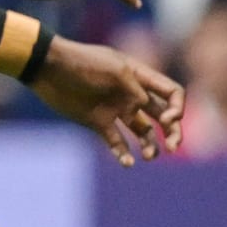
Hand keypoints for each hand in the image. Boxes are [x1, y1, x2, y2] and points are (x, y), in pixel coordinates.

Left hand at [29, 38, 183, 167]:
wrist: (48, 68)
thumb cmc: (83, 64)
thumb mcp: (116, 71)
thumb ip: (139, 91)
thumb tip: (156, 114)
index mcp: (140, 77)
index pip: (171, 93)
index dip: (177, 108)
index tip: (166, 120)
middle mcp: (132, 95)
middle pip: (163, 116)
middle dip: (173, 133)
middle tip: (172, 147)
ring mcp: (116, 109)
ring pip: (144, 133)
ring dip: (151, 147)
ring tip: (147, 156)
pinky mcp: (99, 123)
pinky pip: (118, 143)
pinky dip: (124, 155)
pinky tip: (127, 162)